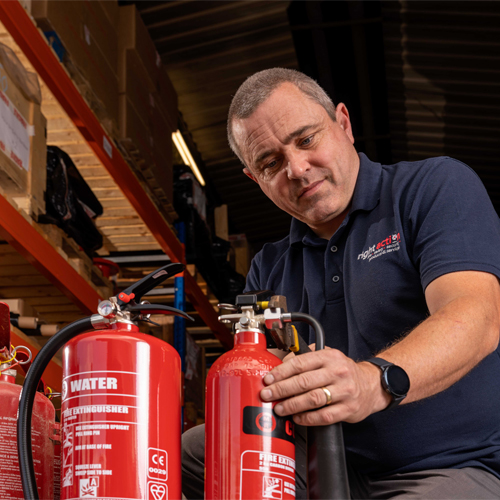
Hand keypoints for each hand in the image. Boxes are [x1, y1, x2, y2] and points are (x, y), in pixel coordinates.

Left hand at [261, 346, 390, 425]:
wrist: (371, 385)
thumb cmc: (343, 371)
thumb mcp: (327, 356)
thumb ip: (306, 357)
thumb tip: (281, 364)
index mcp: (329, 357)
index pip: (300, 363)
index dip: (281, 372)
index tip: (268, 379)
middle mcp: (337, 372)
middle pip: (304, 382)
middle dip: (282, 389)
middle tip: (268, 394)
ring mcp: (344, 391)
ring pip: (313, 399)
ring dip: (292, 405)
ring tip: (279, 408)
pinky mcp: (348, 409)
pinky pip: (324, 416)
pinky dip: (308, 418)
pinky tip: (297, 418)